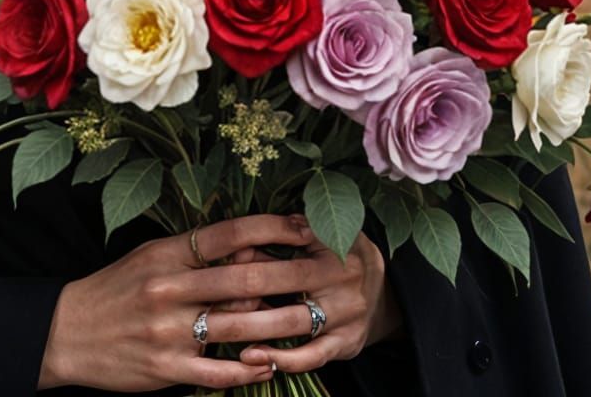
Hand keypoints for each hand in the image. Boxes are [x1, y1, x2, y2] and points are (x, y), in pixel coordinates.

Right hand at [36, 212, 318, 391]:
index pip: (227, 234)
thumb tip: (251, 248)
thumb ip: (196, 253)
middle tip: (322, 274)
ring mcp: (168, 331)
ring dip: (277, 327)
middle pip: (241, 281)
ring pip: (237, 328)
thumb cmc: (116, 289)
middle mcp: (168, 289)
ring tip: (308, 322)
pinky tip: (270, 367)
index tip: (304, 228)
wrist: (68, 332)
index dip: (271, 228)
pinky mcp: (166, 369)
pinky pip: (218, 373)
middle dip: (288, 277)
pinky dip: (249, 371)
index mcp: (165, 254)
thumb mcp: (151, 257)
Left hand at [229, 228, 404, 376]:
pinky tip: (256, 358)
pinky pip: (312, 356)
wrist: (384, 291)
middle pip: (286, 281)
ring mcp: (346, 314)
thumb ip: (285, 233)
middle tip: (206, 294)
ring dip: (255, 328)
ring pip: (295, 323)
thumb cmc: (337, 253)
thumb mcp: (320, 232)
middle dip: (244, 288)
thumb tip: (239, 243)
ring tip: (221, 332)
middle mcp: (343, 277)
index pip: (289, 240)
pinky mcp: (346, 344)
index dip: (254, 246)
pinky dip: (283, 359)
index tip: (220, 255)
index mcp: (333, 243)